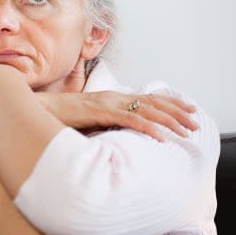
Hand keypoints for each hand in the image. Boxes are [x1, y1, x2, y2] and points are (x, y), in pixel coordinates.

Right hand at [37, 91, 197, 141]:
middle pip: (152, 102)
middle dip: (176, 111)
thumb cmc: (62, 116)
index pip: (146, 98)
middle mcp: (113, 97)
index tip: (187, 108)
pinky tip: (161, 137)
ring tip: (185, 130)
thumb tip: (119, 130)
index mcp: (111, 97)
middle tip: (195, 120)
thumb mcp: (89, 119)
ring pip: (146, 110)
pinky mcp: (101, 112)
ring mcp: (107, 103)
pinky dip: (148, 128)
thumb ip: (105, 121)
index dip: (168, 102)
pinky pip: (130, 120)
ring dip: (169, 121)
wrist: (41, 108)